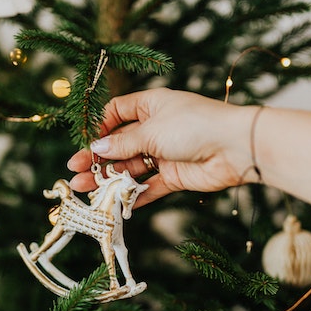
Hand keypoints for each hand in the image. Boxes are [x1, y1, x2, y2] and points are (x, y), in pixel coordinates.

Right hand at [67, 88, 258, 206]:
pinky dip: (132, 195)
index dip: (100, 127)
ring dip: (109, 178)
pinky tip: (113, 204)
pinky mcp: (174, 176)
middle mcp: (156, 129)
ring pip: (131, 167)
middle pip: (120, 144)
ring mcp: (165, 154)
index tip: (86, 142)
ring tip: (86, 189)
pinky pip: (148, 187)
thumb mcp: (152, 131)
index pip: (118, 112)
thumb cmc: (195, 126)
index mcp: (151, 106)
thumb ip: (123, 144)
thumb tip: (96, 149)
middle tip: (75, 171)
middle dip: (97, 158)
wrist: (235, 148)